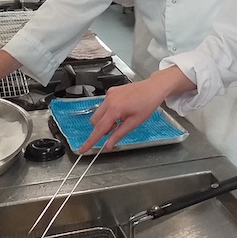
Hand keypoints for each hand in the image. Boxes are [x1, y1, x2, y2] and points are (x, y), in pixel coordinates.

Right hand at [78, 66, 195, 152]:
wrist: (153, 88)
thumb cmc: (147, 104)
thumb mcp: (134, 122)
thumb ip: (119, 134)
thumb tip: (108, 145)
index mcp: (114, 109)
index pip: (99, 129)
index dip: (90, 141)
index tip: (82, 149)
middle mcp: (109, 100)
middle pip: (95, 121)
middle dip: (102, 129)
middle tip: (116, 129)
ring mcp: (109, 94)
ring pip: (98, 113)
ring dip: (105, 121)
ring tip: (121, 119)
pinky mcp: (111, 91)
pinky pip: (104, 106)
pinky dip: (108, 112)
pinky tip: (121, 111)